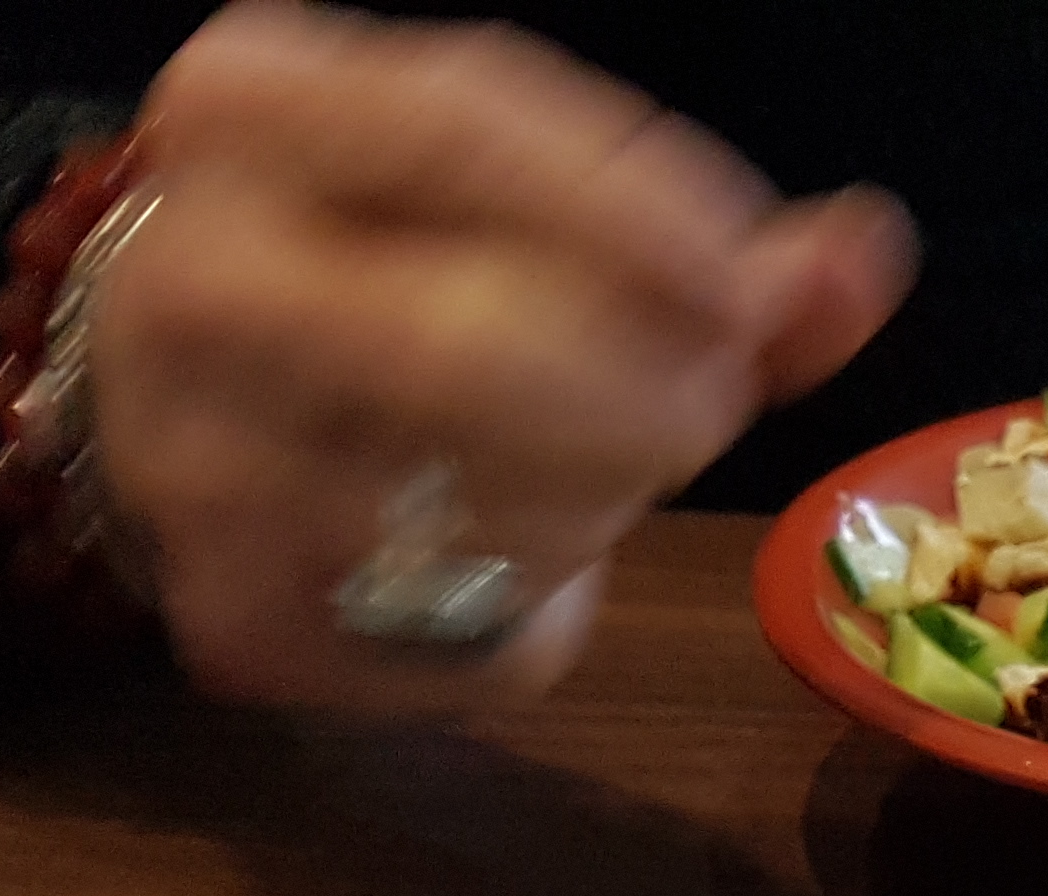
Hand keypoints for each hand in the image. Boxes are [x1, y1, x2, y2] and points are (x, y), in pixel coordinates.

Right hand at [86, 0, 912, 708]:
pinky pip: (463, 634)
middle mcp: (187, 275)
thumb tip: (865, 258)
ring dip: (604, 500)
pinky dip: (546, 609)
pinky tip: (532, 553)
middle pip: (467, 340)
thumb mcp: (513, 201)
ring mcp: (192, 459)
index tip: (745, 282)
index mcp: (245, 108)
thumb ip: (694, 237)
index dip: (633, 208)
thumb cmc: (384, 268)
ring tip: (611, 464)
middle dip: (645, 390)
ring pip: (477, 506)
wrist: (182, 398)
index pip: (456, 125)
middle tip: (712, 401)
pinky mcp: (234, 614)